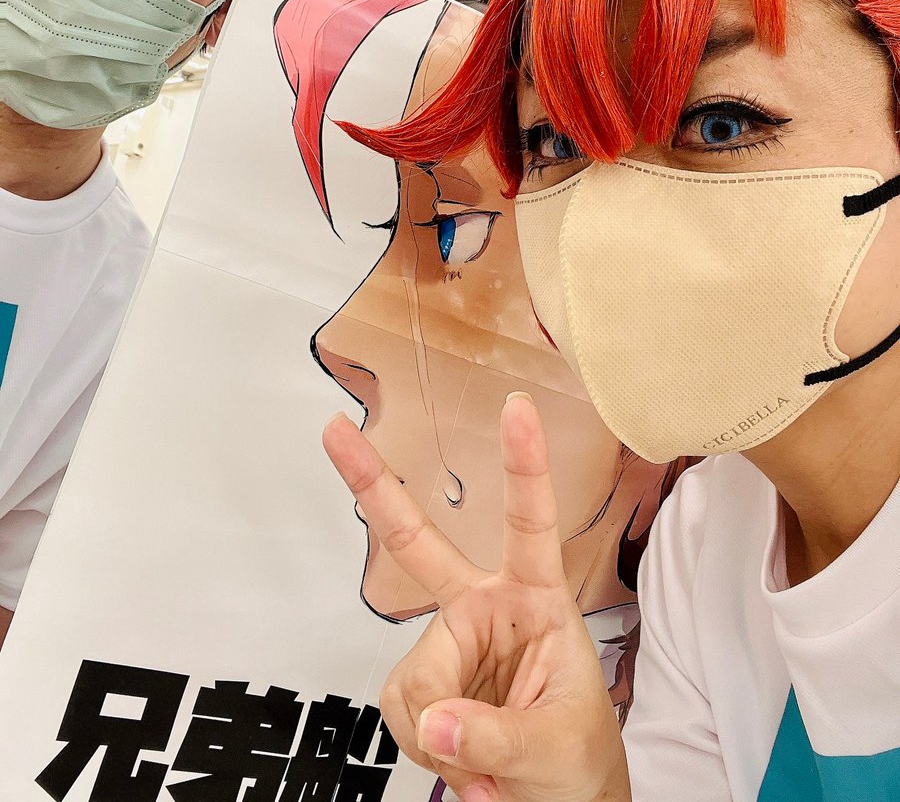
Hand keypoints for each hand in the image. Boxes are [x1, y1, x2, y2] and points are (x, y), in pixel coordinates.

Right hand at [323, 393, 630, 801]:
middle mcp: (484, 608)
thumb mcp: (560, 746)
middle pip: (419, 543)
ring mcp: (448, 642)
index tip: (517, 407)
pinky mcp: (423, 680)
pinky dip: (422, 744)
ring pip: (412, 677)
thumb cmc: (579, 759)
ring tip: (485, 764)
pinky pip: (398, 708)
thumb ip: (499, 734)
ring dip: (437, 731)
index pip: (530, 523)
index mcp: (536, 599)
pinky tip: (456, 755)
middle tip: (334, 433)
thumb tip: (435, 720)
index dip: (524, 464)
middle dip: (374, 487)